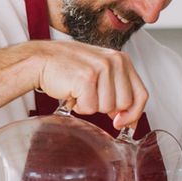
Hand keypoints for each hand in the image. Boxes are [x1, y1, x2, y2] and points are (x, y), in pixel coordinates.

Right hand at [30, 40, 148, 129]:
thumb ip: (117, 90)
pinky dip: (78, 106)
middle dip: (106, 108)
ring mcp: (101, 68)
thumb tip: (128, 118)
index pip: (141, 94)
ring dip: (90, 105)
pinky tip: (72, 92)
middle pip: (124, 104)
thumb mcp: (100, 73)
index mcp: (121, 59)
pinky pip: (89, 108)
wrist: (40, 60)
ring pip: (106, 108)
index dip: (133, 113)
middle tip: (90, 96)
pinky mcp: (87, 78)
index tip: (121, 121)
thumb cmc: (67, 67)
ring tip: (79, 90)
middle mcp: (115, 61)